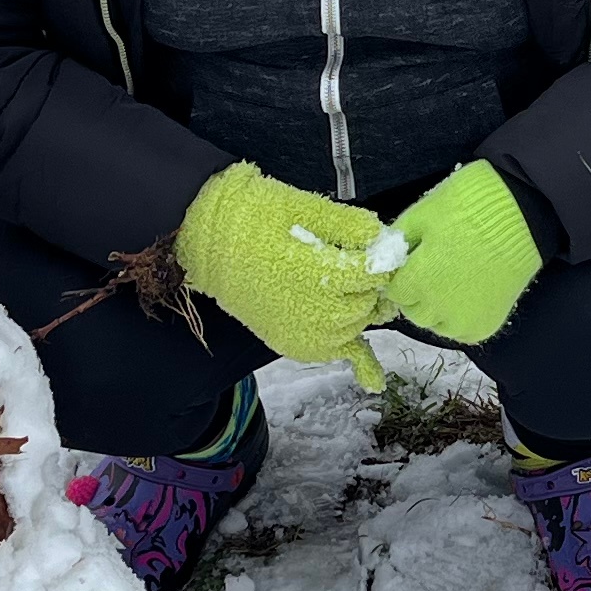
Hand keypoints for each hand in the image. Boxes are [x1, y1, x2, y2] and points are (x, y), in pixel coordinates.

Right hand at [173, 164, 386, 366]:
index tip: (368, 247)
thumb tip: (383, 238)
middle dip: (366, 283)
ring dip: (357, 308)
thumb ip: (350, 225)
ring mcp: (309, 333)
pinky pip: (338, 354)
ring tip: (338, 287)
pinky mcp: (295, 344)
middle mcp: (323, 312)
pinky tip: (374, 382)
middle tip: (346, 261)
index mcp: (328, 275)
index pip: (377, 273)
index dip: (377, 258)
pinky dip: (360, 365)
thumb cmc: (254, 218)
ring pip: (357, 324)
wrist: (207, 245)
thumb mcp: (305, 208)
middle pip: (369, 300)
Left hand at [385, 162, 541, 344]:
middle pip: (413, 311)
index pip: (394, 291)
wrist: (521, 215)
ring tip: (452, 282)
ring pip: (437, 325)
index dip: (401, 275)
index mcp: (417, 280)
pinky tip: (469, 293)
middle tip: (431, 271)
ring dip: (438, 309)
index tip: (411, 265)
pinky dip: (461, 317)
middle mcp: (438, 307)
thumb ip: (398, 241)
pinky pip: (463, 331)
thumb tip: (386, 255)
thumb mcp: (423, 214)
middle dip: (416, 293)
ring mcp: (464, 319)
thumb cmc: (468, 208)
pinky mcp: (487, 324)